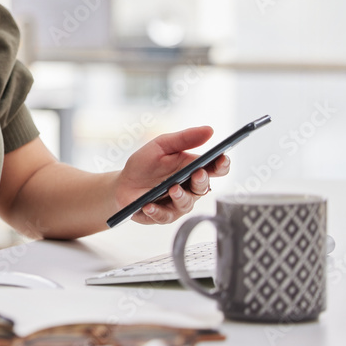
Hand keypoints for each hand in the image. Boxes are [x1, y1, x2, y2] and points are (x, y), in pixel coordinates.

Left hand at [115, 126, 230, 224]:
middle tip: (197, 174)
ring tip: (172, 189)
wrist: (123, 183)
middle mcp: (189, 188)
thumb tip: (209, 130)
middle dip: (202, 181)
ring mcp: (178, 204)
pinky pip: (163, 216)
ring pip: (186, 204)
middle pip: (203, 187)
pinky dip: (156, 210)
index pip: (214, 168)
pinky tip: (148, 205)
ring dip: (180, 196)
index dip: (222, 165)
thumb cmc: (145, 164)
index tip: (222, 158)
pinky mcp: (163, 215)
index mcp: (193, 169)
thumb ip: (184, 138)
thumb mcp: (161, 145)